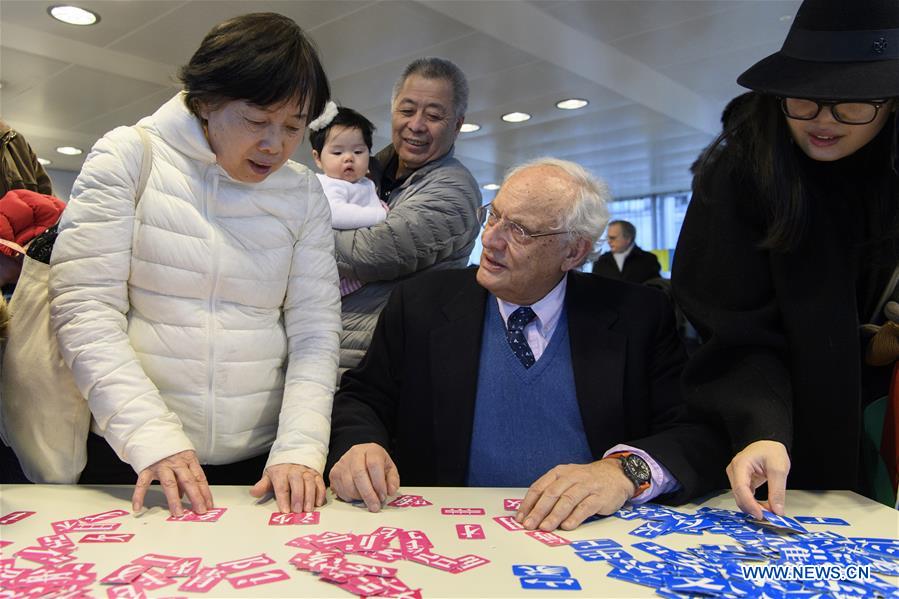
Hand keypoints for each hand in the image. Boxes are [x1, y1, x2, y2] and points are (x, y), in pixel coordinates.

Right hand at [132, 449, 213, 516]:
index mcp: (188, 459)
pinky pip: (142, 483)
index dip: (205, 492)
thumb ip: (184, 475)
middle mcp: (176, 462)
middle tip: (200, 510)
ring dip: (174, 500)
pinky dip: (139, 496)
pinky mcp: (146, 468)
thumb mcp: (182, 457)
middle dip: (195, 497)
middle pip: (188, 481)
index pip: (199, 478)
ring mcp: (161, 465)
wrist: (151, 430)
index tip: (209, 505)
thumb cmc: (169, 447)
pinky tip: (138, 507)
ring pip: (169, 484)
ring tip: (177, 513)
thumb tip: (184, 494)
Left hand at [250, 463, 325, 512]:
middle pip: (297, 483)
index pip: (282, 486)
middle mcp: (294, 470)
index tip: (285, 511)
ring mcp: (306, 472)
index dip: (283, 499)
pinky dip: (320, 492)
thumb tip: (254, 493)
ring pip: (309, 482)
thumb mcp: (269, 476)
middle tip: (298, 511)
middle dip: (298, 497)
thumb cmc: (280, 471)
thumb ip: (262, 485)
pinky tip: (318, 503)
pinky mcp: (316, 474)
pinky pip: (320, 482)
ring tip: (308, 509)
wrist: (294, 455)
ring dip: (310, 496)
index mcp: (281, 472)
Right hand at [328, 443, 399, 511]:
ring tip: (367, 500)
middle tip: (375, 506)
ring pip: (348, 484)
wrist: (362, 458)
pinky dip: (350, 498)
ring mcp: (342, 463)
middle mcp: (354, 453)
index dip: (379, 483)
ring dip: (359, 497)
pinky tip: (357, 496)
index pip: (374, 464)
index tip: (383, 496)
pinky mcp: (333, 473)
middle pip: (359, 474)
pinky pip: (340, 490)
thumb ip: (392, 480)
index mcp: (371, 450)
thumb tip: (390, 491)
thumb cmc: (376, 464)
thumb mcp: (389, 469)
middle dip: (368, 494)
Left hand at [515, 460, 633, 531]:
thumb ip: (551, 493)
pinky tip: (567, 526)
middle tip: (529, 525)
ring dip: (554, 515)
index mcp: (559, 473)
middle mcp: (571, 477)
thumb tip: (531, 513)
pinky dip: (575, 517)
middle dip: (538, 510)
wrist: (616, 475)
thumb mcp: (567, 480)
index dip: (528, 503)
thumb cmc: (586, 481)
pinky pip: (585, 507)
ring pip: (567, 500)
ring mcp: (586, 486)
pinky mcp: (599, 497)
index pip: (539, 487)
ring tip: (545, 527)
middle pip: (551, 494)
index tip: (520, 517)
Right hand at [726, 440, 790, 518]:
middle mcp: (734, 471)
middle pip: (739, 495)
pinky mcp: (740, 481)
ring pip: (741, 498)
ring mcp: (736, 476)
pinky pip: (744, 496)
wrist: (768, 444)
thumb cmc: (772, 451)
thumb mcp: (779, 469)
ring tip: (770, 511)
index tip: (762, 515)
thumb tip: (777, 511)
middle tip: (770, 516)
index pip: (741, 488)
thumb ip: (777, 491)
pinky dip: (754, 504)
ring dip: (754, 507)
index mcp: (741, 464)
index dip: (750, 504)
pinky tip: (765, 507)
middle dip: (753, 508)